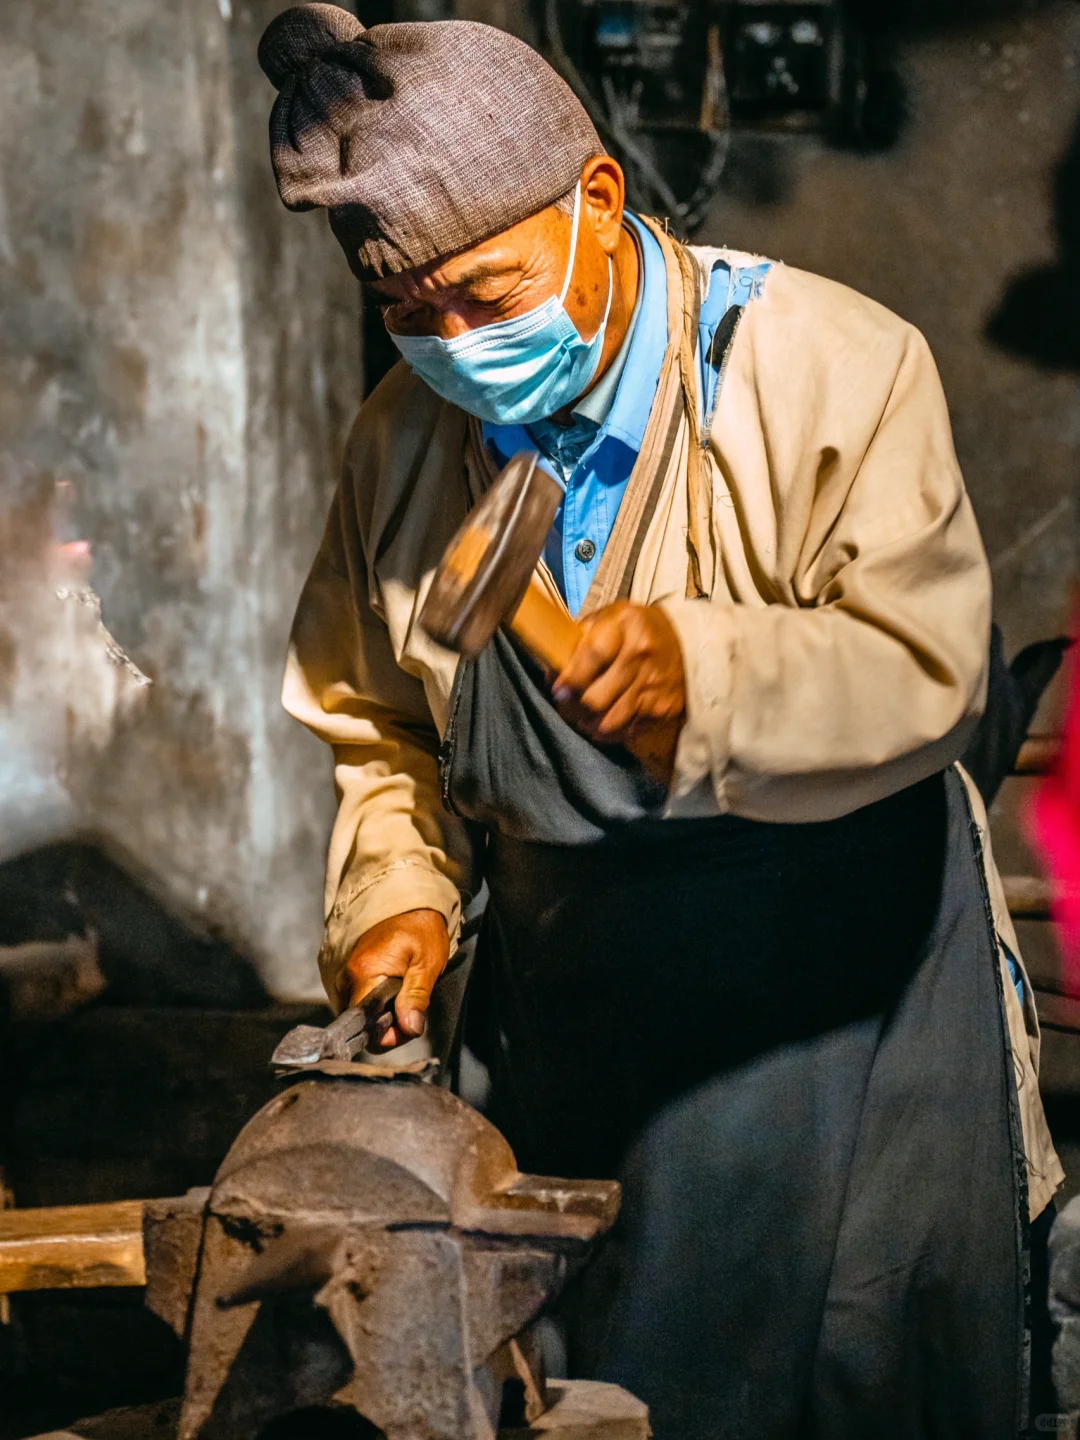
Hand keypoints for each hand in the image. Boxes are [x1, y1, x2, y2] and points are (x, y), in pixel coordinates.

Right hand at [343, 909, 449, 1048]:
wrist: (410, 901)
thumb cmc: (421, 928)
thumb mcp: (427, 964)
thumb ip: (416, 998)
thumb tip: (409, 1028)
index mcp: (365, 974)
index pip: (365, 1027)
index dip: (388, 1035)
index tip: (409, 1026)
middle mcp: (348, 976)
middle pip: (362, 1023)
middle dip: (388, 1026)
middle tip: (413, 1009)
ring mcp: (347, 974)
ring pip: (362, 1014)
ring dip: (384, 1014)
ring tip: (405, 994)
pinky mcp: (351, 973)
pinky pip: (361, 1001)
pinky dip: (378, 1003)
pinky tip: (395, 989)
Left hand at [552, 602, 686, 783]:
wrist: (685, 640)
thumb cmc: (634, 629)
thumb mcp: (608, 618)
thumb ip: (578, 640)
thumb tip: (553, 672)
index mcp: (626, 626)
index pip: (592, 656)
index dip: (570, 679)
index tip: (558, 690)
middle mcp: (642, 656)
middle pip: (597, 698)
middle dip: (573, 707)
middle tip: (565, 705)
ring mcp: (654, 686)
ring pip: (609, 721)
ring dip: (588, 723)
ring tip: (582, 715)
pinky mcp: (663, 709)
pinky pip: (626, 731)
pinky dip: (609, 731)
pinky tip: (603, 720)